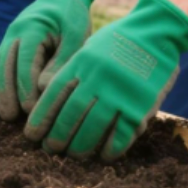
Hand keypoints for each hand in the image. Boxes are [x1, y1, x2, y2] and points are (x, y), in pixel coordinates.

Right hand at [0, 0, 94, 120]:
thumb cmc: (72, 17)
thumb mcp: (76, 36)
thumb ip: (62, 61)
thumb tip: (44, 89)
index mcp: (32, 28)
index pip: (24, 62)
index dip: (25, 87)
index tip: (30, 110)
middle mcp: (14, 33)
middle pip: (5, 65)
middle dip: (6, 93)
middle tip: (11, 118)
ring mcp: (7, 38)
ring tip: (1, 115)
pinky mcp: (7, 44)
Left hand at [25, 0, 187, 159]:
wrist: (156, 31)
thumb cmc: (118, 40)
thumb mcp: (89, 48)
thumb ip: (74, 72)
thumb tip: (51, 99)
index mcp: (81, 62)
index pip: (54, 94)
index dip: (41, 116)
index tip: (31, 133)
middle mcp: (97, 78)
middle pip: (71, 113)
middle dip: (57, 135)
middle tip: (49, 150)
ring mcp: (119, 93)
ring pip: (94, 127)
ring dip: (81, 146)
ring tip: (73, 155)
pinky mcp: (141, 105)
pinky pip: (123, 134)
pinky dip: (111, 148)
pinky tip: (104, 156)